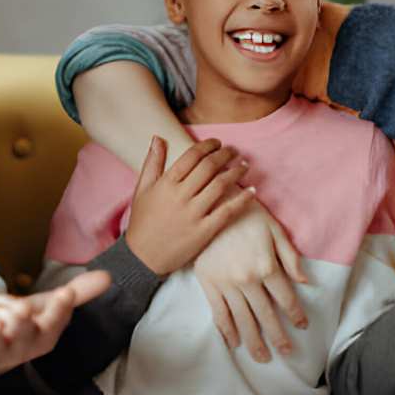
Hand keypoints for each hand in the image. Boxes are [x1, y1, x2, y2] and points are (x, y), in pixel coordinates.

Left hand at [0, 270, 111, 379]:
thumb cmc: (17, 323)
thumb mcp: (43, 305)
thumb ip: (74, 294)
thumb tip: (108, 278)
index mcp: (38, 339)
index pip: (52, 328)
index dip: (59, 312)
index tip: (64, 294)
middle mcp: (15, 353)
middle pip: (22, 344)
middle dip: (22, 329)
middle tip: (22, 312)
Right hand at [125, 136, 255, 275]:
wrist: (142, 257)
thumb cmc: (142, 222)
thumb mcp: (142, 189)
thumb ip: (152, 162)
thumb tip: (158, 137)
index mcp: (166, 184)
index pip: (191, 156)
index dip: (207, 146)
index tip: (217, 142)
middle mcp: (180, 196)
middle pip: (209, 167)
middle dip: (225, 155)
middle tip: (234, 151)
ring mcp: (193, 214)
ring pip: (220, 186)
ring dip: (236, 172)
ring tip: (244, 165)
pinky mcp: (204, 231)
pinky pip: (227, 211)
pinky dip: (242, 199)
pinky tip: (252, 190)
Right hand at [193, 200, 308, 362]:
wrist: (210, 205)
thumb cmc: (247, 214)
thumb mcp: (275, 229)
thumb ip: (290, 257)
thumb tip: (305, 281)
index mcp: (267, 267)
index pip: (285, 299)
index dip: (295, 315)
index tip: (302, 326)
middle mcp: (248, 280)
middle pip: (266, 316)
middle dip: (278, 338)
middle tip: (287, 353)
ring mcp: (226, 285)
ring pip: (243, 320)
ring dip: (254, 342)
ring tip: (263, 358)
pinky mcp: (208, 284)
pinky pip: (219, 313)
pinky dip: (227, 331)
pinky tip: (234, 343)